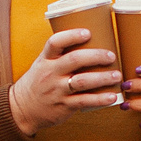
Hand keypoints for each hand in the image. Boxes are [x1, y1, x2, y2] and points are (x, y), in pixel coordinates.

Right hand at [9, 27, 124, 135]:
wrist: (23, 108)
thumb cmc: (39, 82)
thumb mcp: (43, 64)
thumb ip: (61, 54)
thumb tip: (92, 38)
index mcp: (46, 59)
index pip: (55, 42)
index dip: (71, 35)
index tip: (88, 32)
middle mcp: (51, 73)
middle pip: (74, 60)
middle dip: (96, 56)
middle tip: (111, 56)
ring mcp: (57, 90)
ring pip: (82, 81)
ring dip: (102, 78)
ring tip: (117, 76)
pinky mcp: (64, 105)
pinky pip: (84, 101)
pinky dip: (100, 99)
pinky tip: (112, 97)